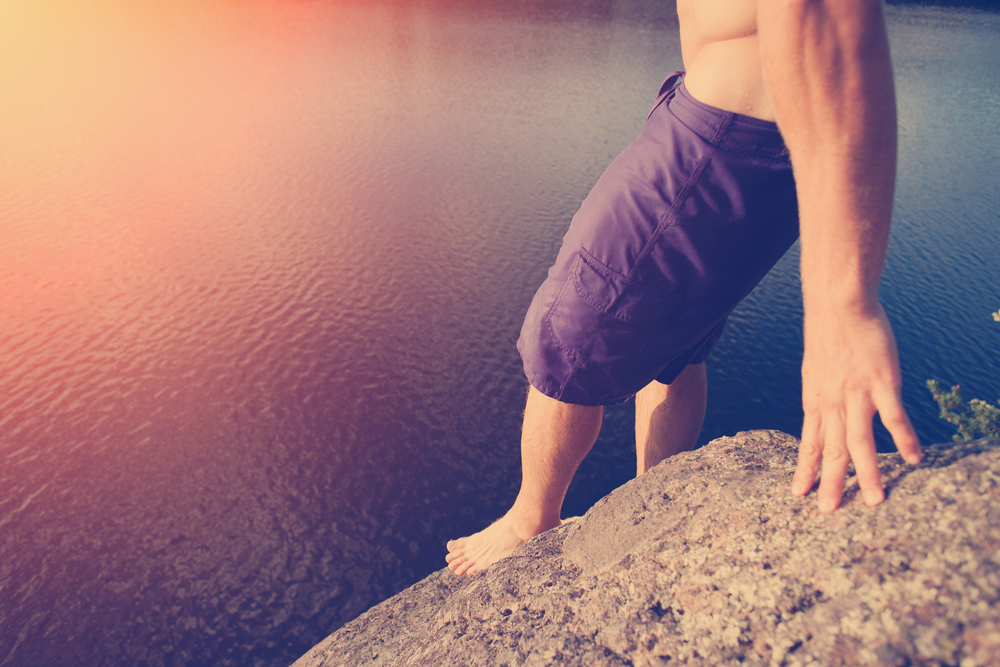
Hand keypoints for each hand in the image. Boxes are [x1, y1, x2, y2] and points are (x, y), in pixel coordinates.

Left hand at [792, 302, 921, 511]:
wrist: (838, 305)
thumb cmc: (829, 333)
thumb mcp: (816, 369)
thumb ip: (823, 394)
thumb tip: (825, 409)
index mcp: (816, 401)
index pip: (810, 443)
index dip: (806, 470)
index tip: (800, 494)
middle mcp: (833, 402)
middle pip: (831, 450)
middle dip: (831, 483)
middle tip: (830, 512)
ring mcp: (857, 393)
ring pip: (859, 441)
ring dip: (867, 473)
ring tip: (874, 500)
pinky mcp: (882, 381)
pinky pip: (894, 416)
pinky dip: (904, 438)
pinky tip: (914, 458)